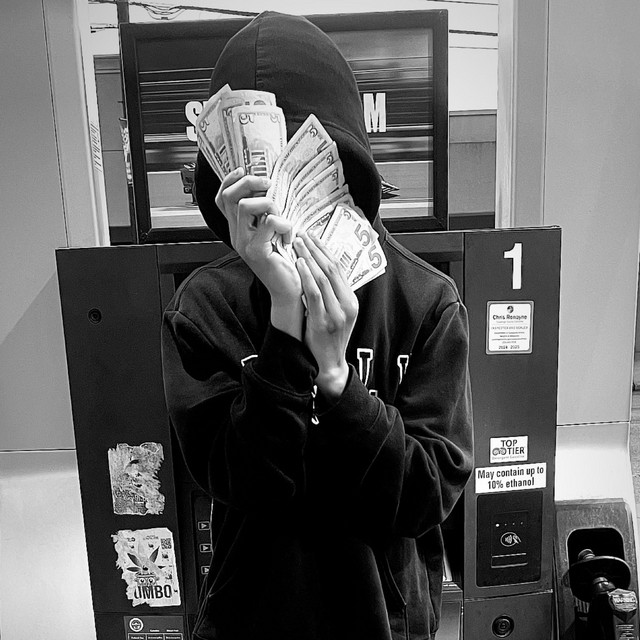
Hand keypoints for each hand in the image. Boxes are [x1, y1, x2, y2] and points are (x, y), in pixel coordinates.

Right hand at [216, 168, 303, 338]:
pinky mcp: (256, 251)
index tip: (245, 170)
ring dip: (270, 205)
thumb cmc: (287, 262)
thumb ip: (268, 214)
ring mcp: (244, 244)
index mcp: (239, 229)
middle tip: (269, 186)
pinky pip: (268, 223)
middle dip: (251, 183)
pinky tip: (289, 236)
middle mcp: (236, 235)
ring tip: (282, 220)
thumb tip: (271, 188)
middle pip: (230, 197)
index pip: (222, 199)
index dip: (230, 180)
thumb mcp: (275, 232)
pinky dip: (284, 224)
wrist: (290, 291)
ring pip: (246, 206)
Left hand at [293, 232, 358, 400]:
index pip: (339, 269)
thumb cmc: (330, 337)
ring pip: (323, 278)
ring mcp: (336, 314)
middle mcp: (347, 305)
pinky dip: (307, 276)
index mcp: (351, 301)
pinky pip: (314, 294)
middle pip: (332, 269)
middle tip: (304, 235)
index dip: (325, 251)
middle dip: (316, 249)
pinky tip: (299, 265)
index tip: (314, 237)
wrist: (329, 364)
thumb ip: (333, 295)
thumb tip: (319, 271)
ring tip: (298, 244)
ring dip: (310, 258)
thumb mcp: (338, 314)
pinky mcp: (322, 322)